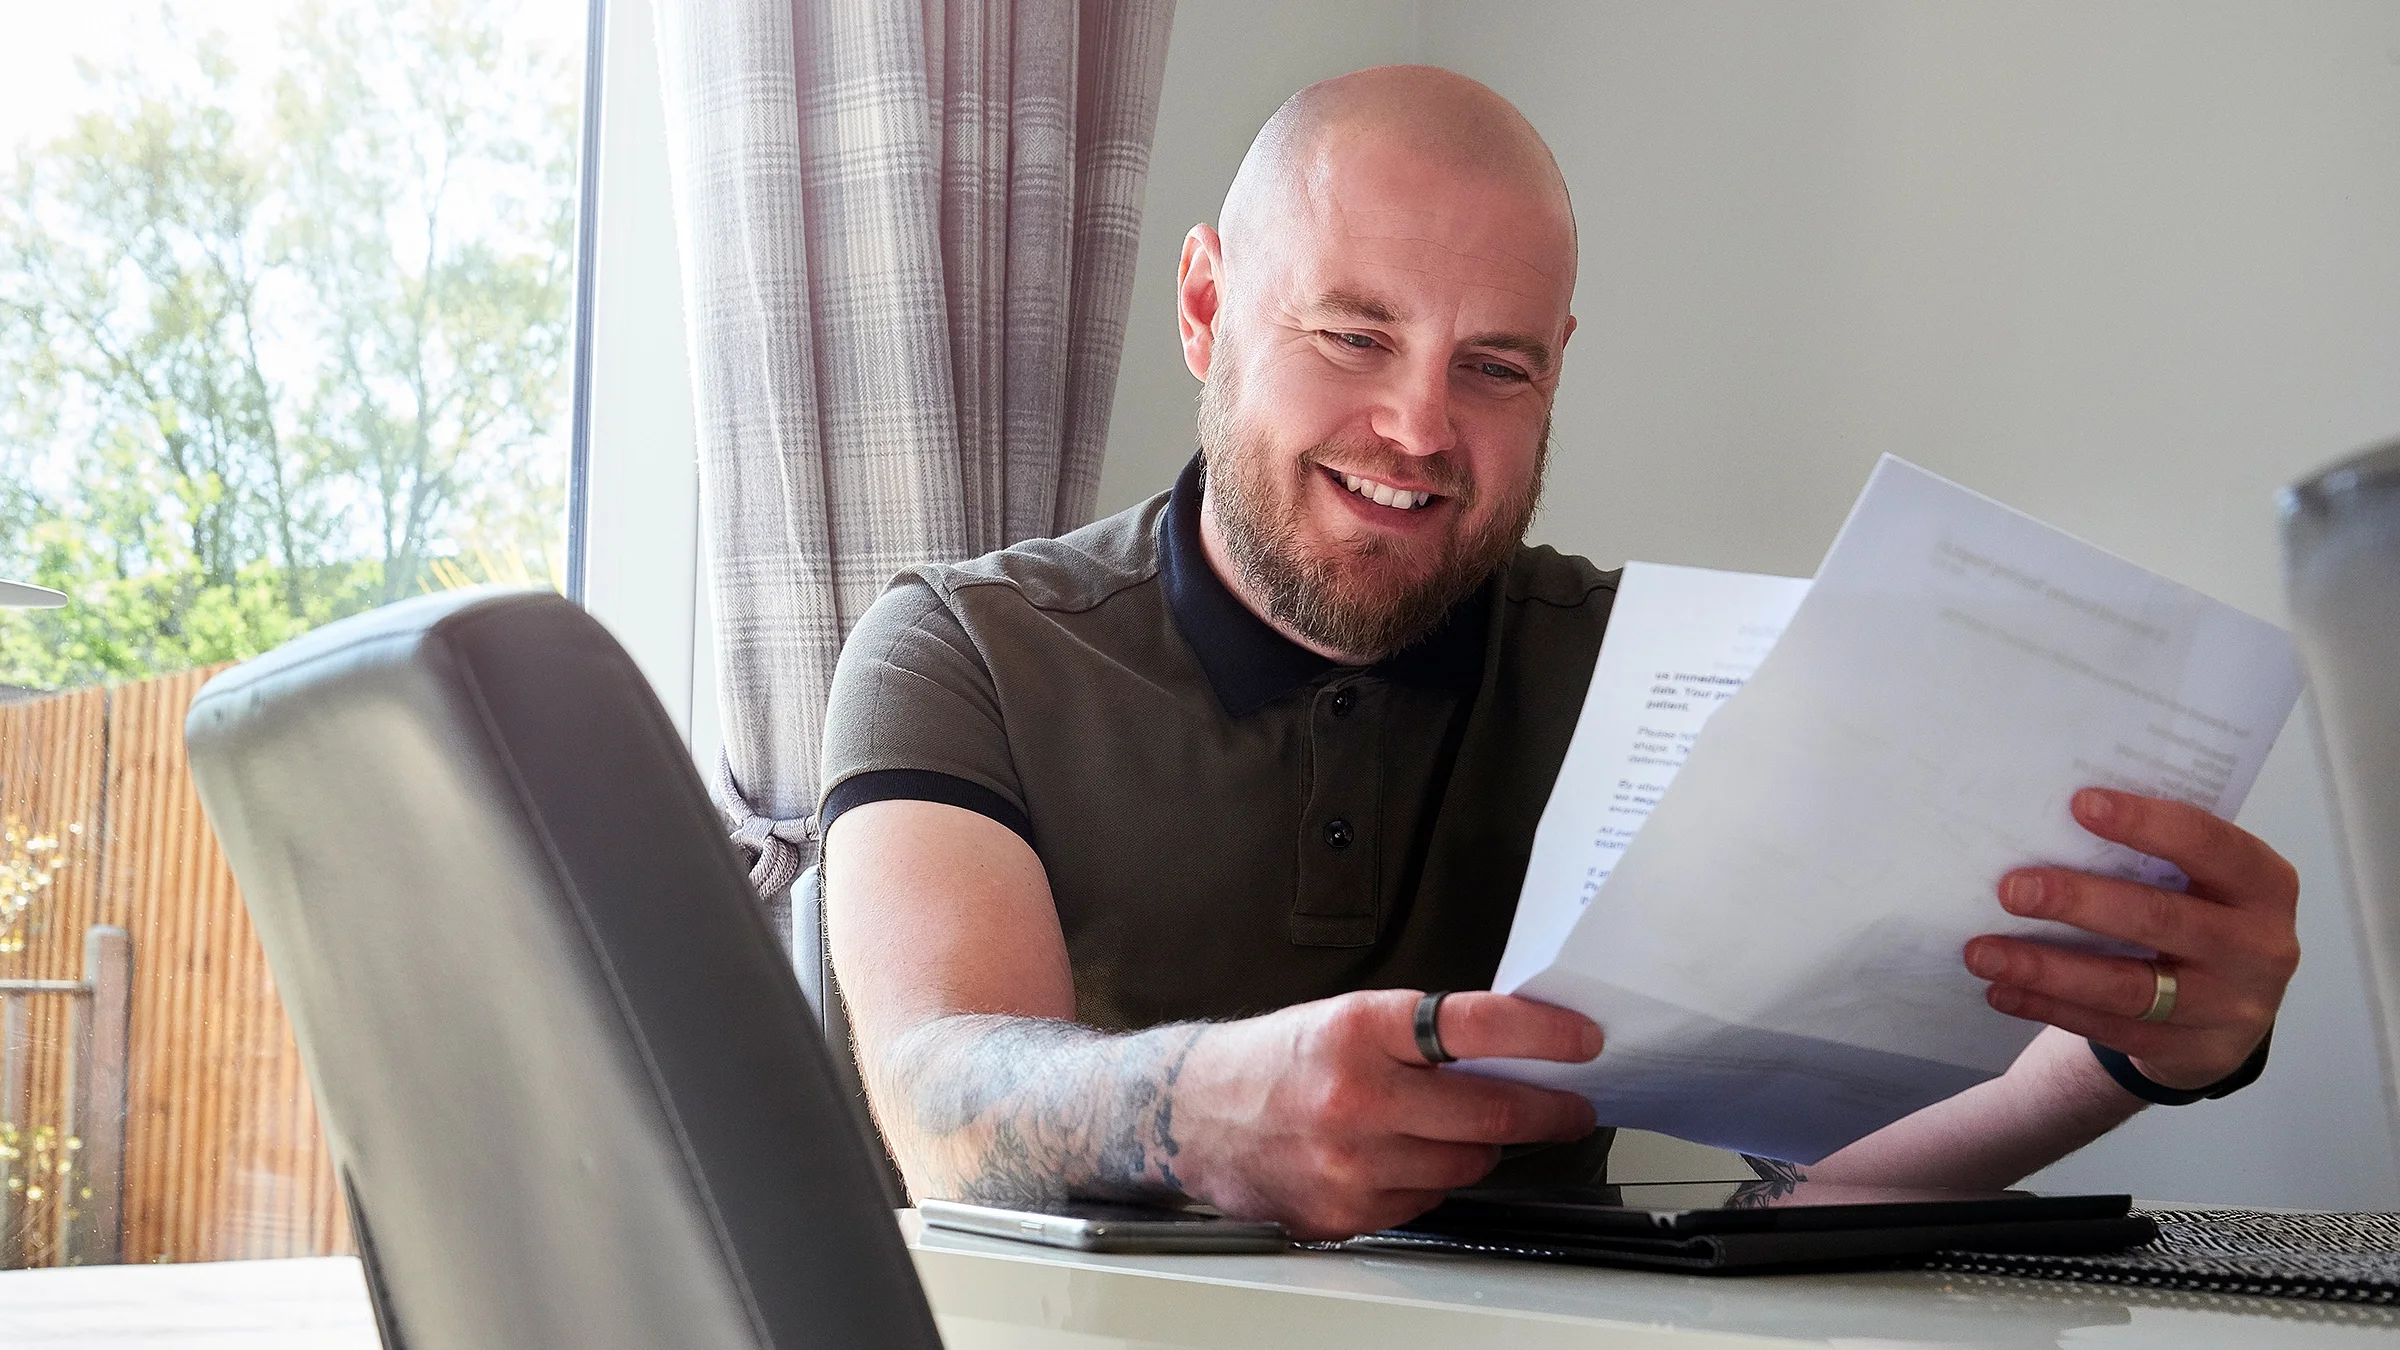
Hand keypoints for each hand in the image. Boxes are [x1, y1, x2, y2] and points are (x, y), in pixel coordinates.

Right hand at [1172, 989, 1601, 1238]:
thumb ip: (1420, 1036)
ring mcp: (1351, 1162)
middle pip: (1489, 1113)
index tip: (1582, 1040)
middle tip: (1571, 1107)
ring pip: (1466, 1167)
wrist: (1192, 1114)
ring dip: (1483, 1150)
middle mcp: (1356, 1097)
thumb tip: (1511, 1051)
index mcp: (1358, 1030)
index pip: (1475, 1026)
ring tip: (1474, 1130)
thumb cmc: (1276, 1061)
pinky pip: (1426, 1203)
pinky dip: (1431, 1183)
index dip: (1542, 1033)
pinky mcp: (1344, 1211)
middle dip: (1545, 1110)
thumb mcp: (1345, 1019)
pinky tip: (1407, 1160)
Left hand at [1963, 788, 2298, 1091]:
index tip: (2078, 805)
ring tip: (1982, 952)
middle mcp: (2259, 947)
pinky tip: (2002, 990)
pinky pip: (2108, 1027)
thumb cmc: (2199, 916)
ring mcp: (2230, 1007)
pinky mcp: (2192, 1052)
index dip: (2146, 823)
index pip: (2209, 845)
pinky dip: (2048, 1007)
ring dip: (2045, 967)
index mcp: (2264, 885)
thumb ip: (2154, 855)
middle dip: (2078, 902)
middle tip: (2011, 889)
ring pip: (2126, 986)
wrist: (2232, 1011)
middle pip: (2159, 919)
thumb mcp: (2201, 882)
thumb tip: (2049, 822)